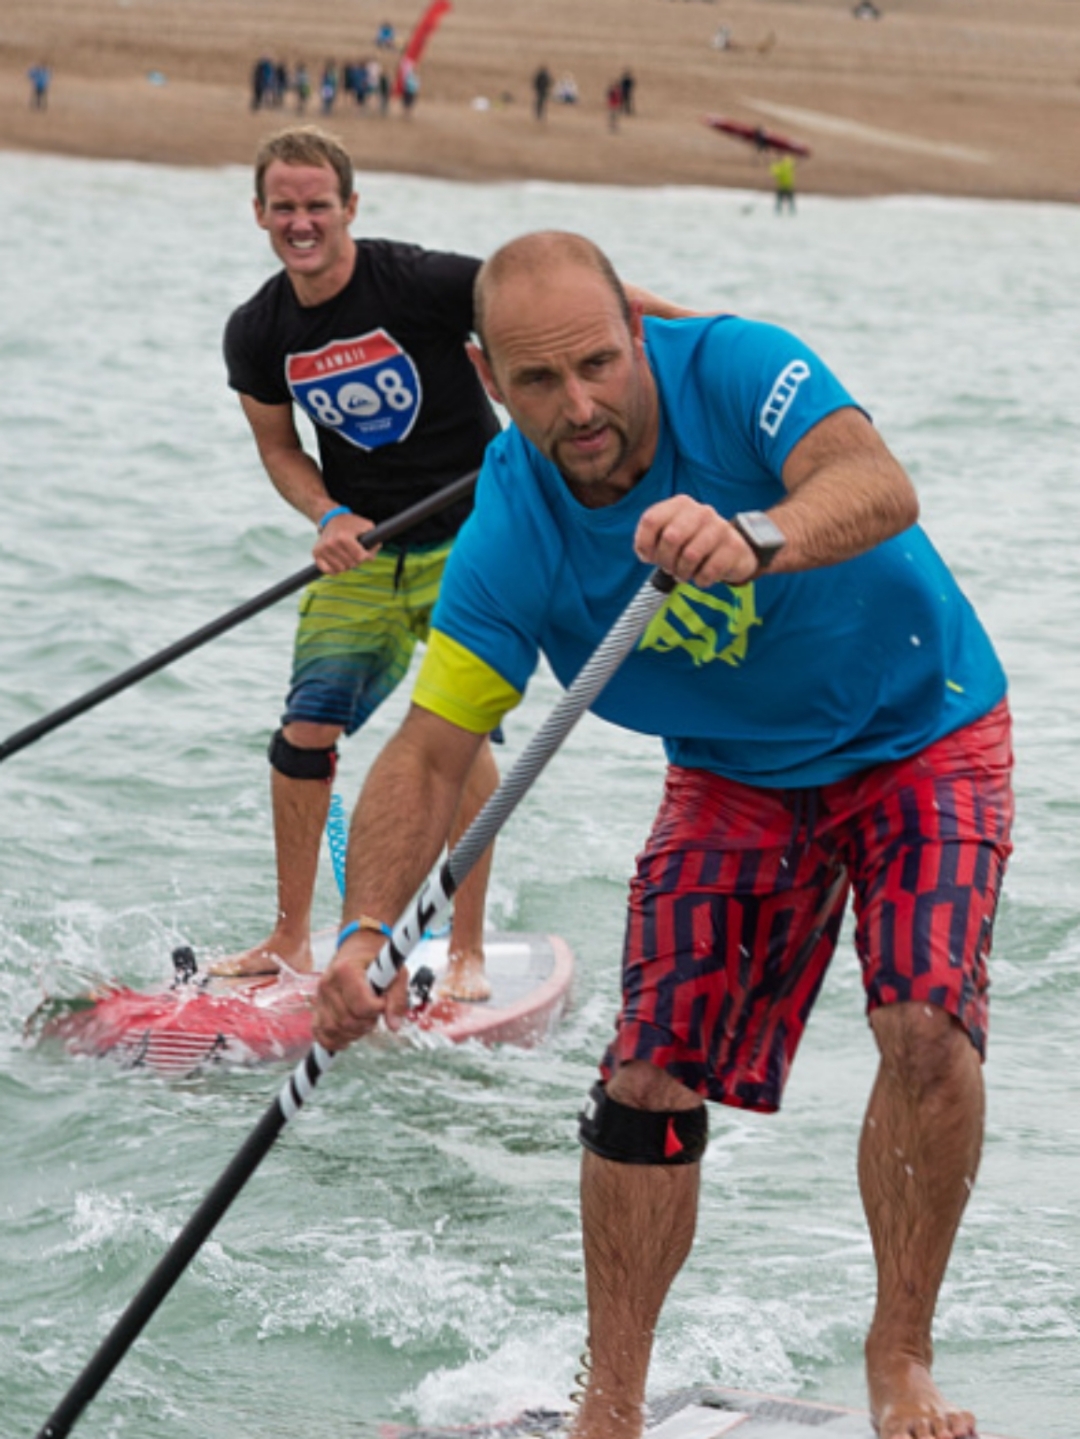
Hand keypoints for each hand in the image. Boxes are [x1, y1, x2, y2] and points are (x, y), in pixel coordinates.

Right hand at [312, 939, 410, 1048]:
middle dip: (367, 1023)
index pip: (362, 1005)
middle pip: (347, 1020)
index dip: (378, 1009)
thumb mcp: (395, 971)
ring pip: (333, 1030)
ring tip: (365, 1021)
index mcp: (346, 970)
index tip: (383, 1001)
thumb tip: (394, 1025)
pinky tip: (348, 1035)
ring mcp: (319, 996)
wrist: (359, 947)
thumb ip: (397, 998)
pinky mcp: (317, 1006)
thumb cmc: (377, 958)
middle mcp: (328, 983)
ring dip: (354, 1033)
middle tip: (376, 1012)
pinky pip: (319, 1032)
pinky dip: (334, 1040)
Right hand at [313, 513, 379, 574]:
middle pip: (351, 564)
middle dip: (357, 561)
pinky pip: (328, 571)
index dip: (366, 557)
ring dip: (346, 565)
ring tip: (347, 556)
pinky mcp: (316, 553)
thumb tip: (372, 557)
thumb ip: (374, 541)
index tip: (366, 553)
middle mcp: (331, 544)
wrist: (331, 518)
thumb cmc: (351, 523)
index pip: (360, 557)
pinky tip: (339, 562)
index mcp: (343, 537)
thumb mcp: (366, 526)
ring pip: (340, 569)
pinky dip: (335, 569)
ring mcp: (322, 549)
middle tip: (356, 553)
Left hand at [634, 497, 758, 586]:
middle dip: (665, 560)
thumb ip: (649, 541)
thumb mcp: (668, 537)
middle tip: (669, 568)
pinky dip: (700, 580)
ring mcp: (719, 527)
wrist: (731, 552)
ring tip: (684, 574)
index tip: (650, 557)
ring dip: (682, 572)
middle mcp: (701, 511)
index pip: (651, 520)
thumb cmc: (691, 545)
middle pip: (670, 537)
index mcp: (680, 504)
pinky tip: (701, 577)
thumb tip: (646, 553)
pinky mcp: (733, 546)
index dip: (645, 544)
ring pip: (690, 555)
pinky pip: (709, 571)